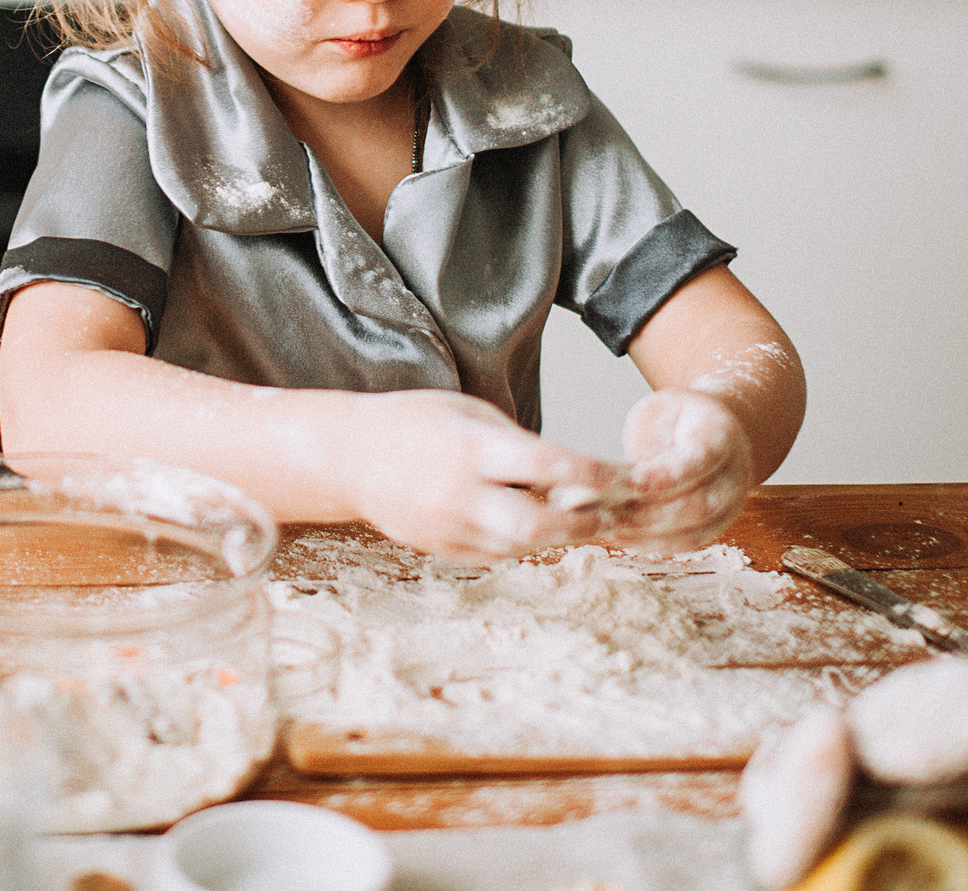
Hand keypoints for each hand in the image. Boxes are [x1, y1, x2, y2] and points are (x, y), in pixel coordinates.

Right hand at [347, 390, 630, 561]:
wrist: (349, 457)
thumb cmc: (415, 423)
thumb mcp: (468, 412)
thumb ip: (516, 442)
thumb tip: (570, 471)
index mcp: (471, 448)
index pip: (548, 465)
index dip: (592, 474)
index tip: (618, 475)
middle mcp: (460, 493)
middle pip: (538, 526)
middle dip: (581, 524)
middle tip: (603, 514)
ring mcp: (448, 527)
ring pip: (521, 547)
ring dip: (553, 537)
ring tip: (571, 520)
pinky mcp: (440, 550)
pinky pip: (494, 556)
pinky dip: (519, 544)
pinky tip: (526, 525)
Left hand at [606, 387, 754, 556]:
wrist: (712, 432)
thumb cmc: (676, 419)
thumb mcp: (658, 411)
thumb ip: (643, 443)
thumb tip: (606, 478)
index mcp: (720, 434)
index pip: (701, 458)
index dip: (667, 474)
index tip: (630, 482)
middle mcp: (732, 474)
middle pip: (697, 505)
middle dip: (647, 512)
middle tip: (604, 509)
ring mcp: (728, 506)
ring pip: (691, 532)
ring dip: (644, 533)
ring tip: (604, 523)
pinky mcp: (714, 527)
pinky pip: (684, 544)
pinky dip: (649, 543)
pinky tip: (618, 534)